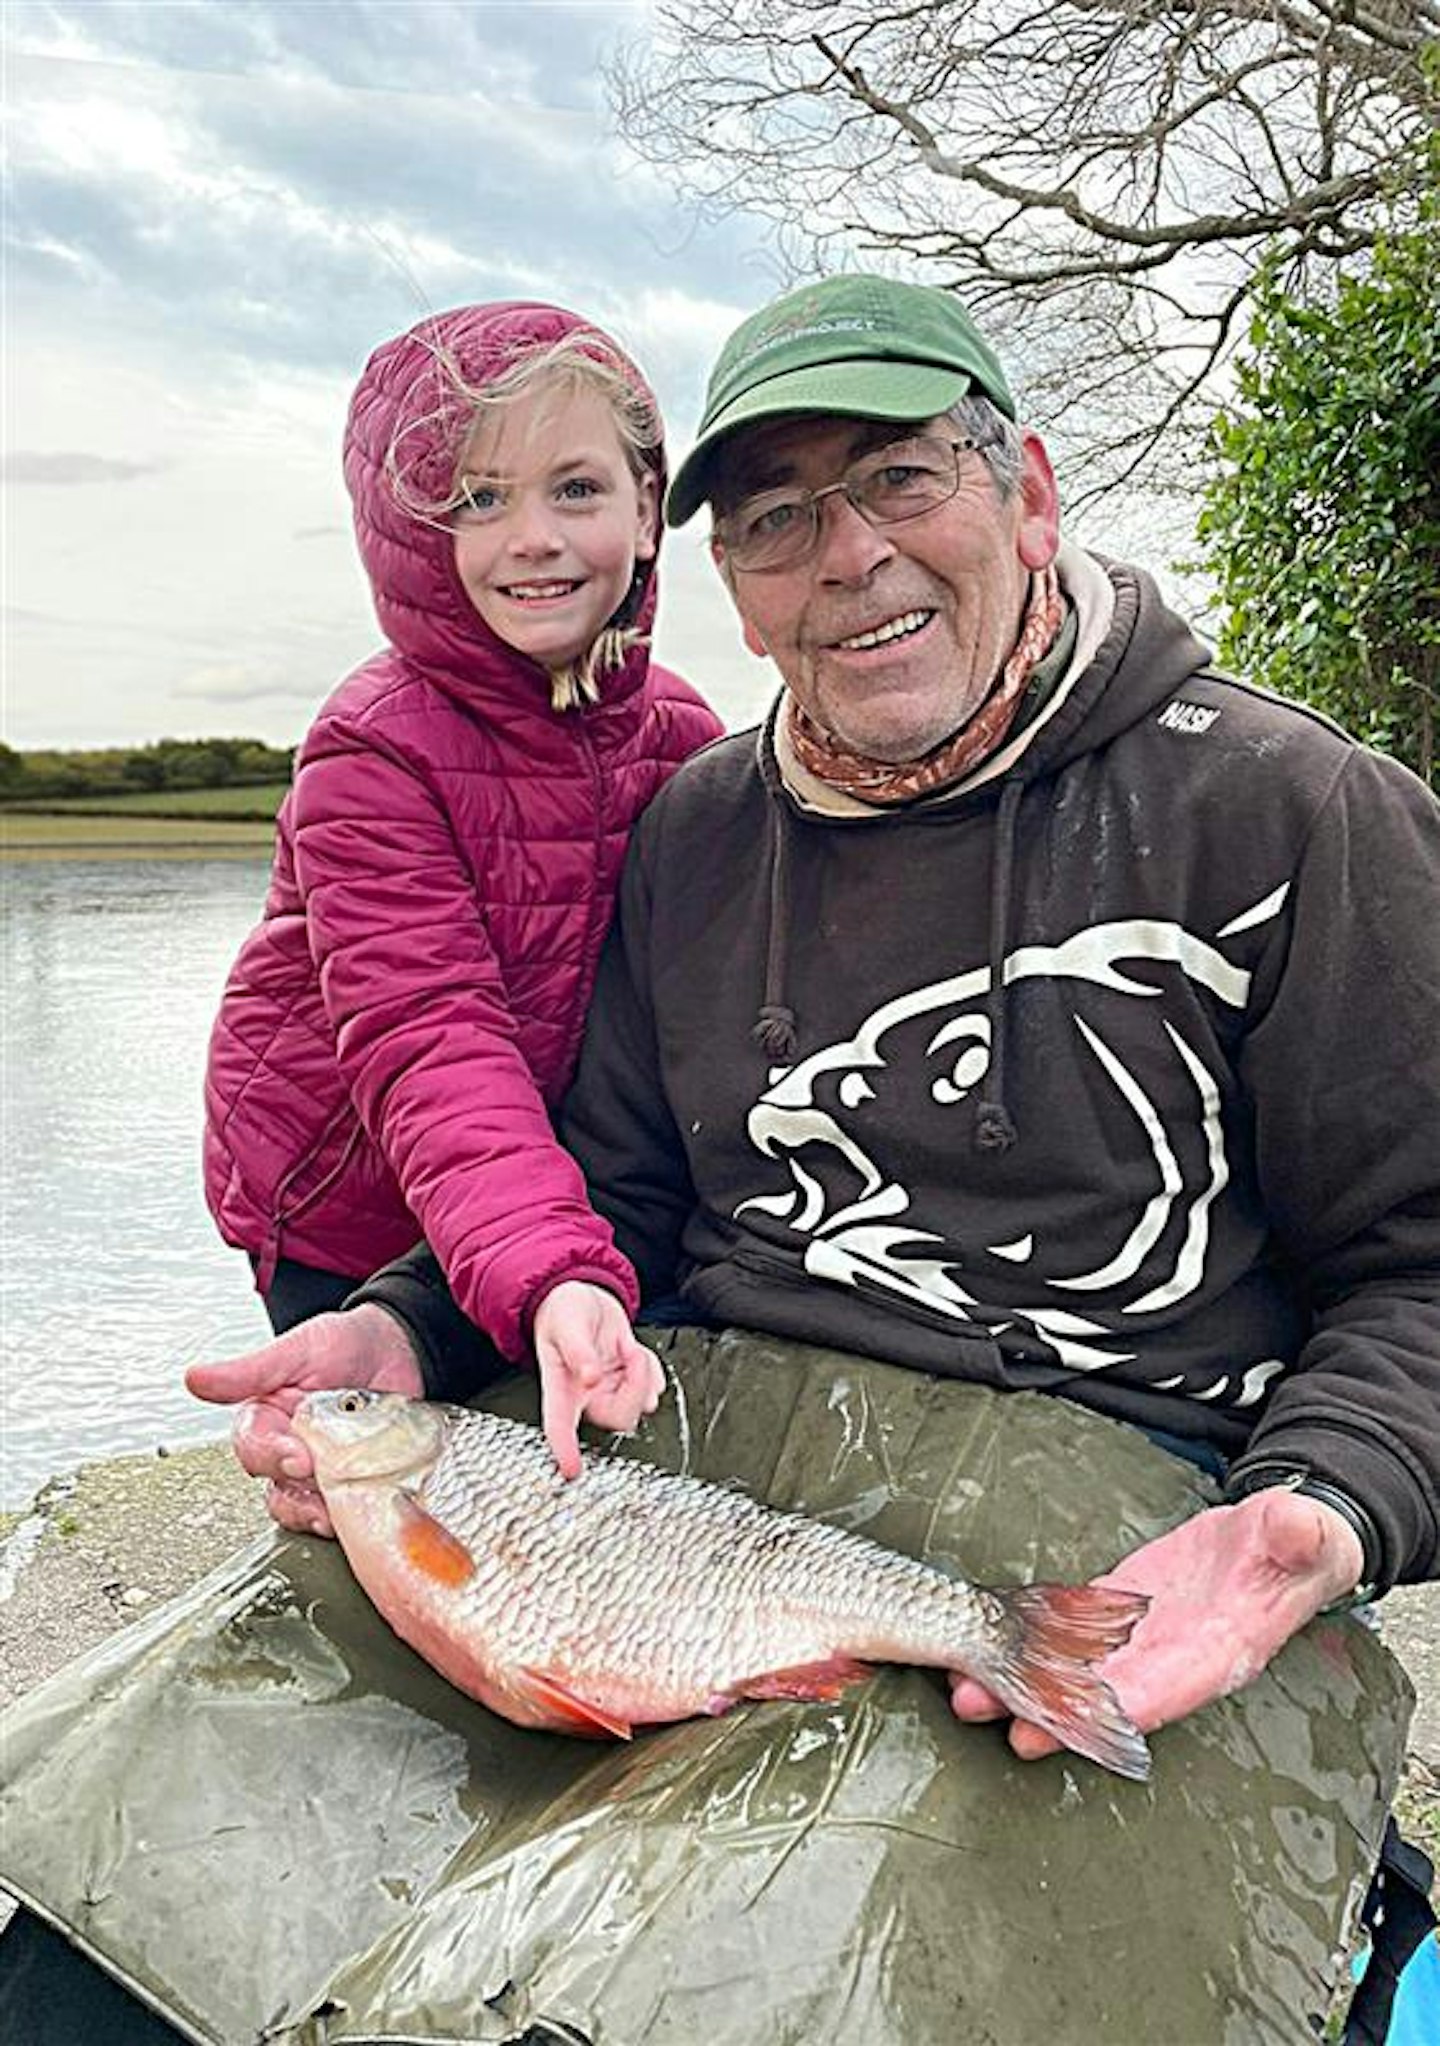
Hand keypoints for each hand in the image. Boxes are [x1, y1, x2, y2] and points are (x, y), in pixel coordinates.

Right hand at [185, 1304, 423, 1535]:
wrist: (401, 1349)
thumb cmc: (344, 1344)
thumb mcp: (299, 1350)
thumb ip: (250, 1371)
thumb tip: (195, 1379)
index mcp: (267, 1417)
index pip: (251, 1445)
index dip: (270, 1455)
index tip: (297, 1456)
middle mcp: (286, 1448)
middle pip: (272, 1482)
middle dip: (295, 1487)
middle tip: (321, 1477)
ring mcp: (318, 1469)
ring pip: (299, 1505)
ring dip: (314, 1512)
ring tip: (336, 1509)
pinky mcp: (351, 1481)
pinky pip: (339, 1511)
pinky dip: (347, 1516)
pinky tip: (361, 1508)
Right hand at [532, 1281, 665, 1480]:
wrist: (582, 1297)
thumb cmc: (564, 1311)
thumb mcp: (567, 1323)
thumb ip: (578, 1351)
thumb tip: (591, 1377)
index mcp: (561, 1386)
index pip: (559, 1425)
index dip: (564, 1450)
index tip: (570, 1470)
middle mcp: (585, 1395)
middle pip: (617, 1417)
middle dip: (635, 1387)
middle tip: (632, 1354)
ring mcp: (610, 1390)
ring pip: (639, 1405)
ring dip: (643, 1375)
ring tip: (628, 1348)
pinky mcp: (629, 1381)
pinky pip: (653, 1389)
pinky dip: (652, 1368)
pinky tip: (635, 1352)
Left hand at [949, 1490, 1366, 1759]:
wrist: (1278, 1543)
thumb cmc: (1297, 1546)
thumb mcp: (1304, 1536)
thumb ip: (1300, 1537)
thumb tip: (1302, 1528)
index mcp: (1222, 1651)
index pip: (1163, 1687)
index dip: (1111, 1706)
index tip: (1063, 1720)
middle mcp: (1174, 1657)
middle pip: (1101, 1693)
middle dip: (1042, 1706)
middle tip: (985, 1706)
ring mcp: (1141, 1638)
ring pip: (1073, 1668)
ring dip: (1020, 1680)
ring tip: (964, 1686)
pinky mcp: (1117, 1608)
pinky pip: (1068, 1631)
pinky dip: (1028, 1639)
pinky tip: (985, 1640)